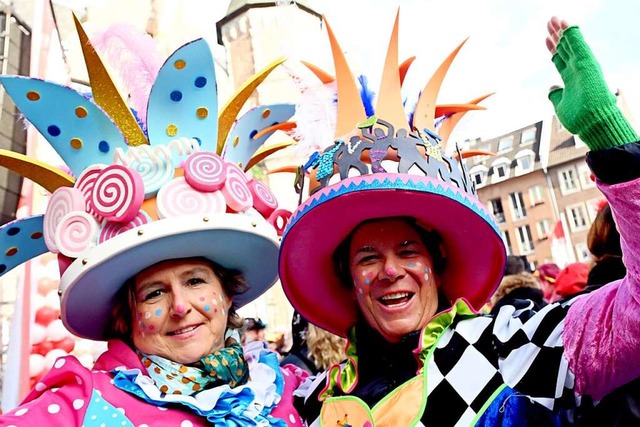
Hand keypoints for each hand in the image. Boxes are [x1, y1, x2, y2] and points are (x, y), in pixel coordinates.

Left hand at [546, 16, 636, 149]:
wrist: (593, 124)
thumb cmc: (580, 119)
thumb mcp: (561, 104)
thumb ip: (555, 95)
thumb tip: (551, 88)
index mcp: (572, 78)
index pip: (561, 59)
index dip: (553, 48)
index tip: (546, 39)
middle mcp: (578, 70)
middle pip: (565, 48)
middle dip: (556, 35)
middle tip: (549, 22)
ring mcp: (583, 66)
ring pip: (571, 43)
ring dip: (562, 30)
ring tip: (553, 18)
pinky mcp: (588, 64)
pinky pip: (578, 44)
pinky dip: (571, 33)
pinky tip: (564, 23)